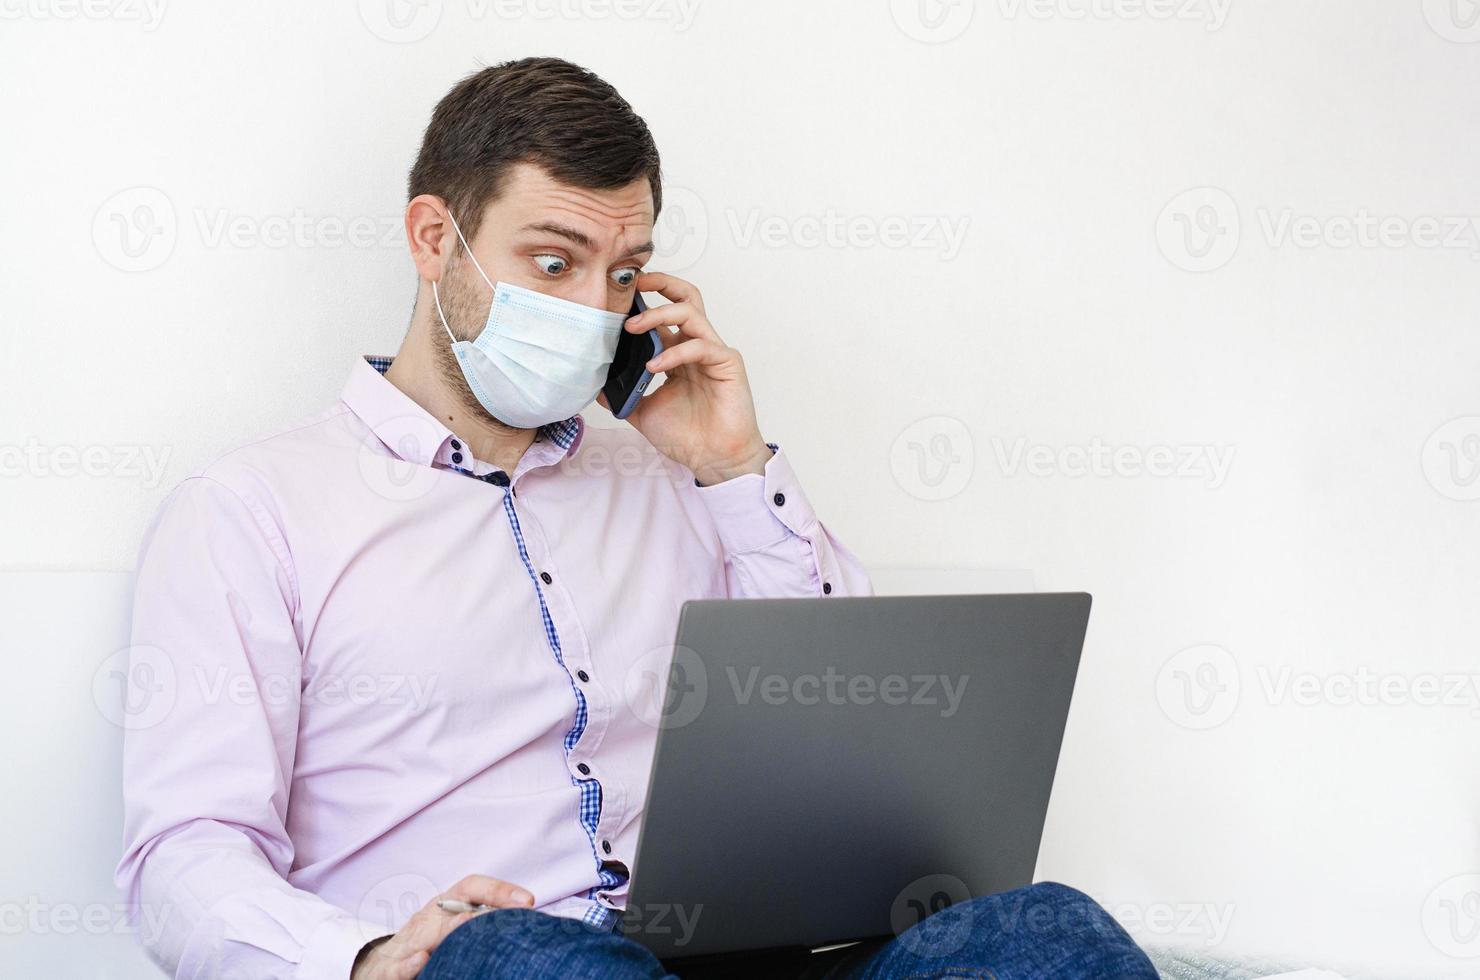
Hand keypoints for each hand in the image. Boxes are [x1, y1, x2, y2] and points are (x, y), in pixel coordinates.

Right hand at [350, 875, 533, 979]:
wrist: (379, 969)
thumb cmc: (428, 946)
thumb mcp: (450, 929)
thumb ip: (481, 923)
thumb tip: (526, 924)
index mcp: (443, 907)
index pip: (471, 887)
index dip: (499, 889)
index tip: (529, 900)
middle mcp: (426, 919)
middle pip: (453, 909)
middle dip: (481, 908)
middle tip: (510, 912)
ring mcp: (406, 943)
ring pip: (427, 934)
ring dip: (449, 930)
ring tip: (469, 923)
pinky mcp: (388, 969)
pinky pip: (397, 966)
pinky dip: (408, 964)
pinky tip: (421, 960)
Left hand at [599, 272, 771, 485]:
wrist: (713, 460)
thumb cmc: (686, 436)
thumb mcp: (642, 410)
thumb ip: (623, 393)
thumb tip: (594, 381)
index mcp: (678, 353)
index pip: (664, 315)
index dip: (645, 300)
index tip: (619, 295)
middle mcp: (696, 346)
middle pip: (686, 298)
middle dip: (662, 284)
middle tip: (634, 286)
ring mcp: (714, 352)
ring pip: (690, 313)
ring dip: (659, 314)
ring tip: (632, 328)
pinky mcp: (728, 363)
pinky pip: (700, 345)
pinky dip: (674, 352)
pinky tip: (654, 365)